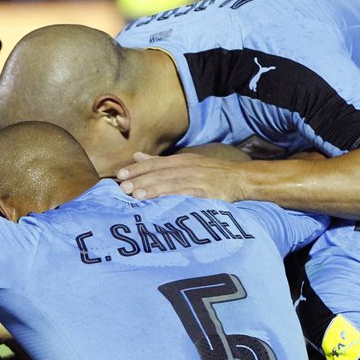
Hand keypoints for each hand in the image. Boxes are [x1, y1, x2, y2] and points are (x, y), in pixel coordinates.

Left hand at [115, 151, 247, 201]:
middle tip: (122, 187)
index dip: (137, 169)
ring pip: (169, 183)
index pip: (154, 164)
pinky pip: (186, 194)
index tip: (119, 175)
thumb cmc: (210, 173)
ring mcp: (196, 179)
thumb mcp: (185, 163)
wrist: (240, 178)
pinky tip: (160, 202)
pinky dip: (172, 197)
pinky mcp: (205, 191)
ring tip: (135, 195)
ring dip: (152, 189)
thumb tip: (136, 157)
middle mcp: (186, 167)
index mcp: (180, 160)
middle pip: (159, 173)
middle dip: (140, 180)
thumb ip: (160, 161)